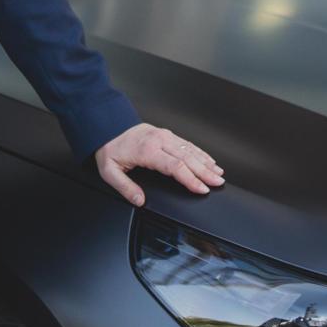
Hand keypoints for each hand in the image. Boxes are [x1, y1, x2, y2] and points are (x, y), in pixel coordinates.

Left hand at [93, 122, 224, 206]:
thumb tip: (140, 200)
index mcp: (147, 150)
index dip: (190, 179)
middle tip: (218, 182)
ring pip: (190, 150)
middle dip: (205, 171)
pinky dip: (200, 152)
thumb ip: (125, 187)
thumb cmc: (110, 148)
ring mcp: (164, 136)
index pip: (175, 166)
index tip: (202, 188)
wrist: (108, 126)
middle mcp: (159, 140)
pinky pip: (187, 144)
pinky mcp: (166, 134)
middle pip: (187, 158)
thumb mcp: (109, 171)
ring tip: (218, 173)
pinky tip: (208, 159)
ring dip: (206, 162)